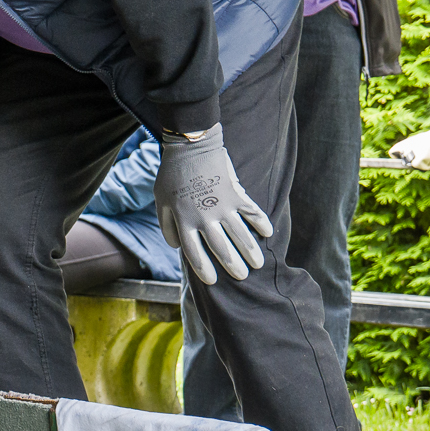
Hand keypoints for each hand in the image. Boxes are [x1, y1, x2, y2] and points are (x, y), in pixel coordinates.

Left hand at [155, 124, 273, 283]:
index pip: (194, 253)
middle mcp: (204, 218)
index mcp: (184, 221)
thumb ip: (167, 226)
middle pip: (221, 249)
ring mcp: (222, 206)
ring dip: (251, 251)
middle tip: (242, 277)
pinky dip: (261, 223)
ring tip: (258, 264)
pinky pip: (252, 212)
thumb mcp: (161, 202)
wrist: (190, 147)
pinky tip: (268, 234)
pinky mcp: (235, 194)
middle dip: (233, 266)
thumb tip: (176, 247)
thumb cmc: (172, 176)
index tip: (212, 282)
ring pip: (240, 235)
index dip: (204, 270)